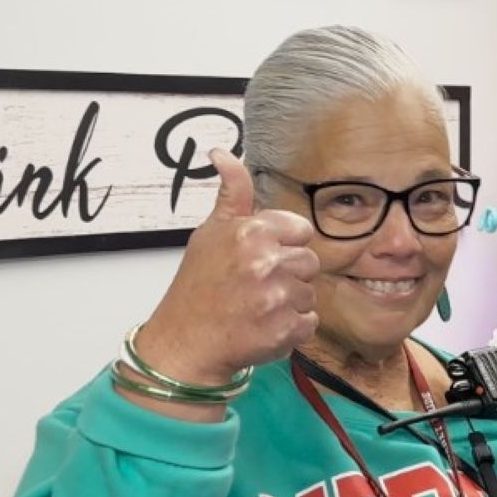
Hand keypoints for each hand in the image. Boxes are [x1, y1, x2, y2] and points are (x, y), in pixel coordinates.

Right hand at [137, 148, 320, 383]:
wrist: (185, 343)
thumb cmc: (198, 287)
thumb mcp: (210, 232)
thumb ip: (232, 193)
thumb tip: (222, 153)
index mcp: (251, 232)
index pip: (301, 230)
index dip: (283, 245)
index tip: (260, 258)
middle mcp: (266, 262)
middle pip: (309, 262)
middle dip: (288, 274)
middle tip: (254, 286)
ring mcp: (277, 298)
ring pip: (310, 293)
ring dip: (289, 302)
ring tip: (256, 307)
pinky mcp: (286, 329)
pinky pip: (309, 321)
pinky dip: (291, 328)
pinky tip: (263, 325)